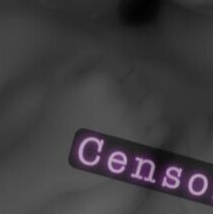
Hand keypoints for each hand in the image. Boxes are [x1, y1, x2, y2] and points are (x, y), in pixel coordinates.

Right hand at [34, 50, 166, 196]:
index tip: (110, 89)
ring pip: (154, 104)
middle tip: (117, 107)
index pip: (127, 67)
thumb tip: (110, 52)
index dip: (120, 76)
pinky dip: (152, 126)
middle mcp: (120, 98)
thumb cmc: (54, 119)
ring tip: (128, 118)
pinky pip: (160, 127)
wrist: (52, 160)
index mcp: (101, 79)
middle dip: (132, 92)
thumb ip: (86, 58)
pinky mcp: (139, 146)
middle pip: (141, 85)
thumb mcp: (60, 79)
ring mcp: (132, 123)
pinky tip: (135, 132)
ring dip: (145, 108)